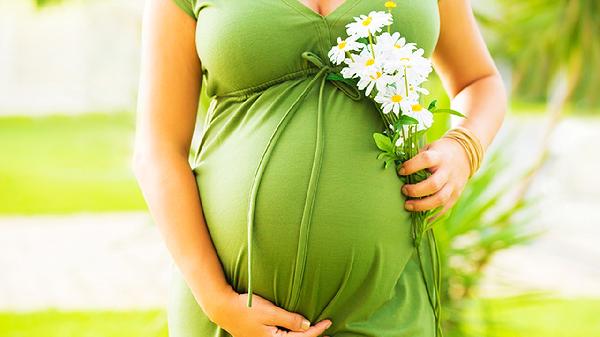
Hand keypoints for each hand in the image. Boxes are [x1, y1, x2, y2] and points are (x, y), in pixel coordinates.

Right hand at [210, 288, 332, 336]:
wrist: (223, 308)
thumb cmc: (245, 308)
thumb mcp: (270, 312)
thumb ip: (289, 320)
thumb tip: (307, 325)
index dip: (317, 330)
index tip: (328, 322)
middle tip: (327, 331)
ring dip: (303, 336)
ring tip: (316, 331)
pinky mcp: (260, 336)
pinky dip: (292, 334)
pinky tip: (297, 330)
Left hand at [397, 137, 470, 217]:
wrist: (464, 155)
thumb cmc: (439, 152)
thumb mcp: (429, 148)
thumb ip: (416, 158)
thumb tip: (396, 169)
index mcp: (440, 156)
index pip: (426, 159)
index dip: (411, 166)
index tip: (400, 171)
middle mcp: (448, 171)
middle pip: (433, 184)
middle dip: (415, 190)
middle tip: (403, 190)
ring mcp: (453, 185)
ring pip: (439, 199)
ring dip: (421, 205)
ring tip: (407, 206)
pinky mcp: (456, 196)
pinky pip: (444, 209)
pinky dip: (431, 216)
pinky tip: (419, 217)